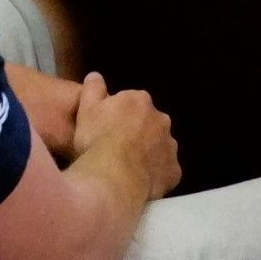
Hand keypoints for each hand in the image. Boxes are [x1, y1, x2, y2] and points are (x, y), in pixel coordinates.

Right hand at [70, 73, 178, 197]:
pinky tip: (141, 183)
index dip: (120, 116)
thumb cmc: (97, 139)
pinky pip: (166, 171)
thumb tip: (96, 76)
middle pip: (150, 123)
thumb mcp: (86, 109)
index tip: (107, 129)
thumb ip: (92, 89)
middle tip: (119, 149)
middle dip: (139, 133)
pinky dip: (156, 175)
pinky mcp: (174, 171)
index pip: (133, 103)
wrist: (114, 177)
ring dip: (149, 153)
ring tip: (129, 169)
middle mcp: (161, 119)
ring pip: (160, 147)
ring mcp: (170, 146)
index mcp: (140, 101)